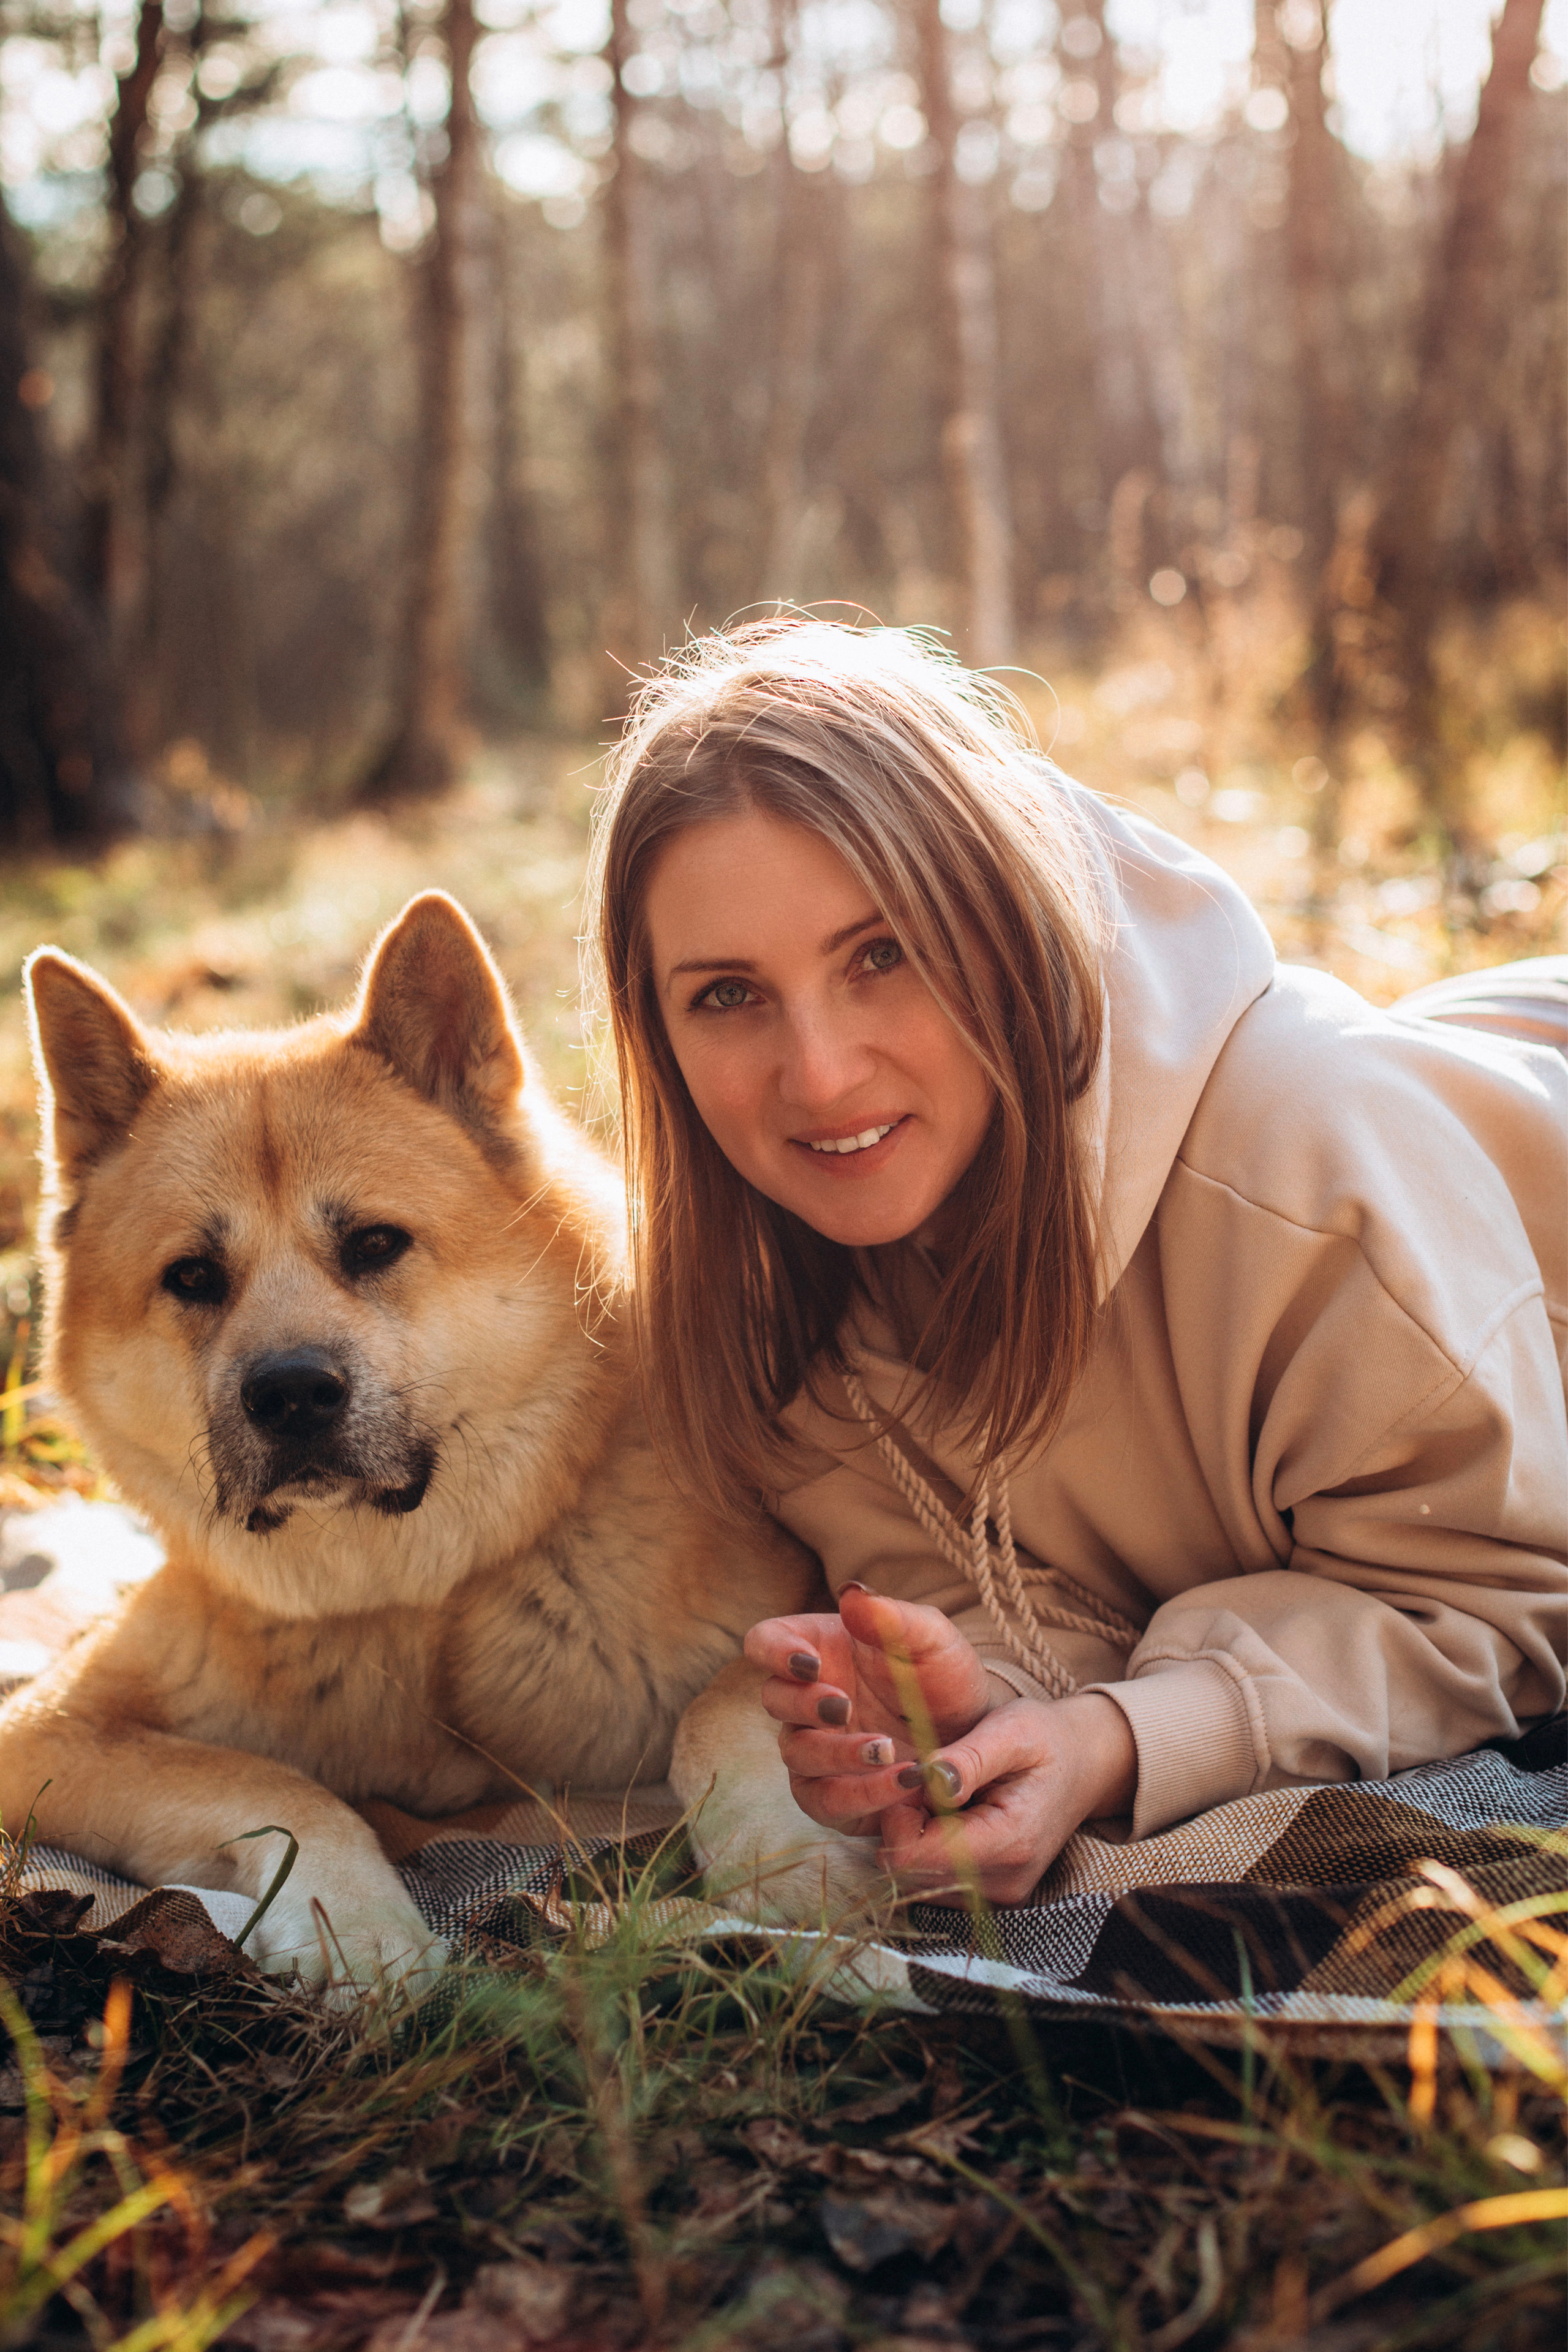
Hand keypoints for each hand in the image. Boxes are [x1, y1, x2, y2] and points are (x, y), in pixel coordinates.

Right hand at [744, 1585, 991, 1833]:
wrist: (975, 1733)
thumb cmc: (943, 1676)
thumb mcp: (932, 1639)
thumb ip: (893, 1616)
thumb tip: (851, 1594)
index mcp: (818, 1649)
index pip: (765, 1642)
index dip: (774, 1652)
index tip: (810, 1664)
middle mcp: (808, 1700)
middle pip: (774, 1699)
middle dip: (805, 1705)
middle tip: (844, 1707)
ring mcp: (818, 1749)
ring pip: (797, 1754)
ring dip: (836, 1754)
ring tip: (887, 1749)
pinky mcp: (836, 1795)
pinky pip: (824, 1802)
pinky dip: (859, 1795)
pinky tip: (901, 1783)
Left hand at [878, 1693, 1137, 1905]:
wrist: (1084, 1767)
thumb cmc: (1046, 1740)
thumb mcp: (1010, 1730)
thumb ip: (967, 1758)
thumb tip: (926, 1779)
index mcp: (1010, 1841)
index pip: (918, 1857)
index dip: (899, 1816)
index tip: (913, 1778)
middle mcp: (1004, 1882)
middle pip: (911, 1871)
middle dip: (905, 1824)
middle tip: (928, 1781)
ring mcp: (999, 1895)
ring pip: (917, 1879)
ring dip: (915, 1836)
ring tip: (943, 1796)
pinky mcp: (991, 1895)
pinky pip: (934, 1880)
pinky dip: (930, 1848)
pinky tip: (950, 1817)